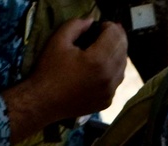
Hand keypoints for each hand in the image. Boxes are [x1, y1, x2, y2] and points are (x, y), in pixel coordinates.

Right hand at [4, 18, 127, 143]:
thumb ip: (76, 26)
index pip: (115, 37)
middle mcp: (109, 78)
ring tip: (106, 47)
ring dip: (117, 54)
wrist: (44, 101)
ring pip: (123, 67)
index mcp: (98, 61)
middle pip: (122, 51)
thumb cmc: (49, 70)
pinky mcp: (107, 102)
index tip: (100, 25)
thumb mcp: (59, 40)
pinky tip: (102, 66)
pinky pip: (116, 82)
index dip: (109, 26)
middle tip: (106, 32)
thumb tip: (91, 22)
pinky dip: (114, 70)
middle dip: (116, 38)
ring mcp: (110, 92)